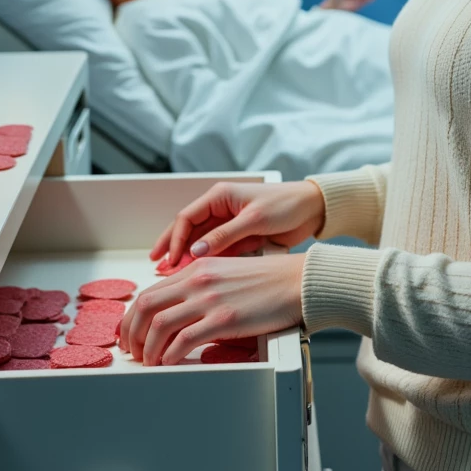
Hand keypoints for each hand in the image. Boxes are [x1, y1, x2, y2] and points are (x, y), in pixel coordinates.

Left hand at [122, 179, 324, 365]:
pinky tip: (170, 363)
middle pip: (146, 307)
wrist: (298, 281)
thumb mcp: (227, 273)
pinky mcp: (225, 319)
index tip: (131, 334)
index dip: (133, 317)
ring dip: (148, 349)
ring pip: (160, 325)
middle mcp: (198, 280)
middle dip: (131, 333)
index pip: (151, 292)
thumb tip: (181, 312)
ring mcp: (210, 299)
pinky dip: (170, 355)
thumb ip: (202, 287)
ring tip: (149, 362)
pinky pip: (184, 340)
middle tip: (131, 352)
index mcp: (197, 268)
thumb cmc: (269, 280)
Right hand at [148, 178, 325, 264]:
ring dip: (186, 256)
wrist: (313, 209)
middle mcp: (220, 208)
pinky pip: (216, 249)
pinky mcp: (240, 236)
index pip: (187, 217)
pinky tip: (196, 274)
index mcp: (220, 196)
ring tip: (171, 274)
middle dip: (172, 246)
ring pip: (200, 240)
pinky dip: (205, 261)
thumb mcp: (253, 219)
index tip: (168, 259)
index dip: (175, 238)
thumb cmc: (286, 205)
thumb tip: (195, 252)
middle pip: (188, 229)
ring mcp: (229, 223)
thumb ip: (225, 236)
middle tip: (156, 265)